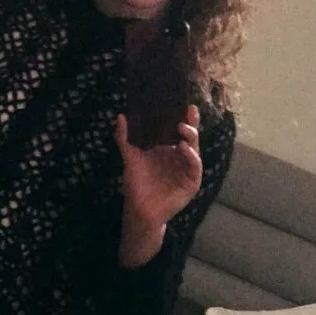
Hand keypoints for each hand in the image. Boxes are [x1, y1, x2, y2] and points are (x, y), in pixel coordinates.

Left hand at [115, 104, 202, 227]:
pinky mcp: (191, 182)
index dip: (185, 119)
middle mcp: (180, 157)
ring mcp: (187, 169)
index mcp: (169, 149)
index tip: (187, 105)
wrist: (139, 208)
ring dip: (191, 138)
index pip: (180, 131)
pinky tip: (183, 148)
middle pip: (190, 137)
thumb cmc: (136, 183)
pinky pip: (195, 166)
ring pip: (195, 150)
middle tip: (186, 115)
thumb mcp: (130, 157)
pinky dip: (191, 156)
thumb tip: (120, 116)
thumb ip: (124, 138)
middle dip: (191, 125)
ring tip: (182, 130)